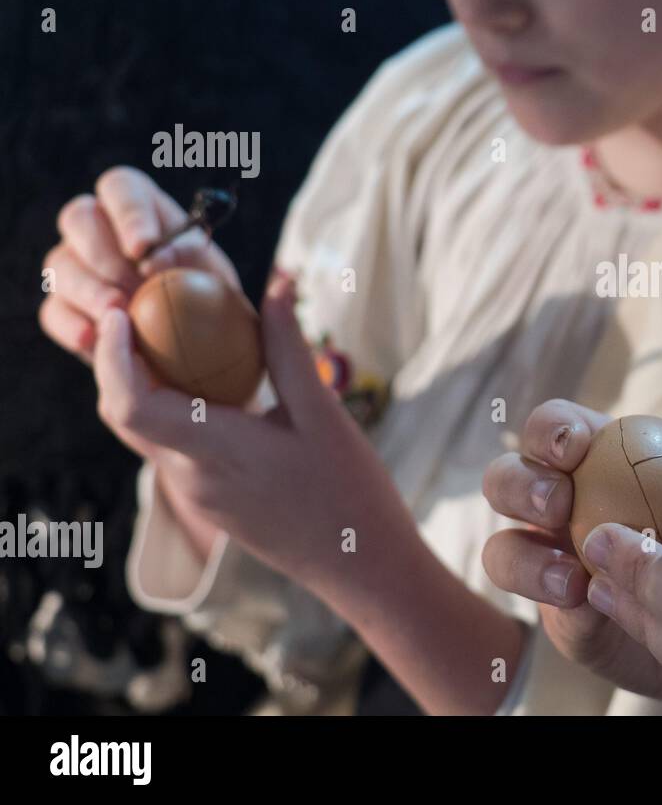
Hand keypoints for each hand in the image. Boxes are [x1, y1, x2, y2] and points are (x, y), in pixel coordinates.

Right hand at [40, 165, 239, 366]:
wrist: (206, 370)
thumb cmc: (228, 324)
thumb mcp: (242, 299)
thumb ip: (249, 287)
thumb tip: (286, 284)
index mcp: (148, 213)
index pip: (122, 187)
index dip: (128, 211)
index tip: (146, 248)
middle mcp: (106, 234)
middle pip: (78, 216)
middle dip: (103, 250)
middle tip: (131, 289)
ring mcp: (81, 272)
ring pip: (60, 263)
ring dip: (88, 289)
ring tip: (120, 316)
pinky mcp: (70, 313)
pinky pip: (53, 312)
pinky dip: (72, 326)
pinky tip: (96, 342)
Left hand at [91, 270, 416, 596]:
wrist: (363, 567)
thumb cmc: (351, 491)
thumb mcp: (323, 412)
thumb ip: (289, 346)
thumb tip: (277, 281)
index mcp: (214, 454)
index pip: (130, 405)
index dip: (111, 358)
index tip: (119, 312)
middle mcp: (193, 479)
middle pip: (124, 416)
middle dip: (118, 363)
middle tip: (138, 311)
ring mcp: (199, 496)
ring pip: (148, 433)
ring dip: (147, 385)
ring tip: (173, 338)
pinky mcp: (213, 503)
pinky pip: (176, 448)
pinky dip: (177, 410)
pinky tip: (211, 383)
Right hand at [480, 399, 661, 702]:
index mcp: (594, 460)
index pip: (555, 427)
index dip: (553, 429)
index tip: (575, 446)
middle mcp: (556, 503)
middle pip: (506, 477)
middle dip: (522, 485)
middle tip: (559, 504)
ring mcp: (544, 558)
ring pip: (499, 546)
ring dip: (524, 558)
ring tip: (569, 577)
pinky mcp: (553, 611)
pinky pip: (534, 605)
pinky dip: (553, 602)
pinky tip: (583, 602)